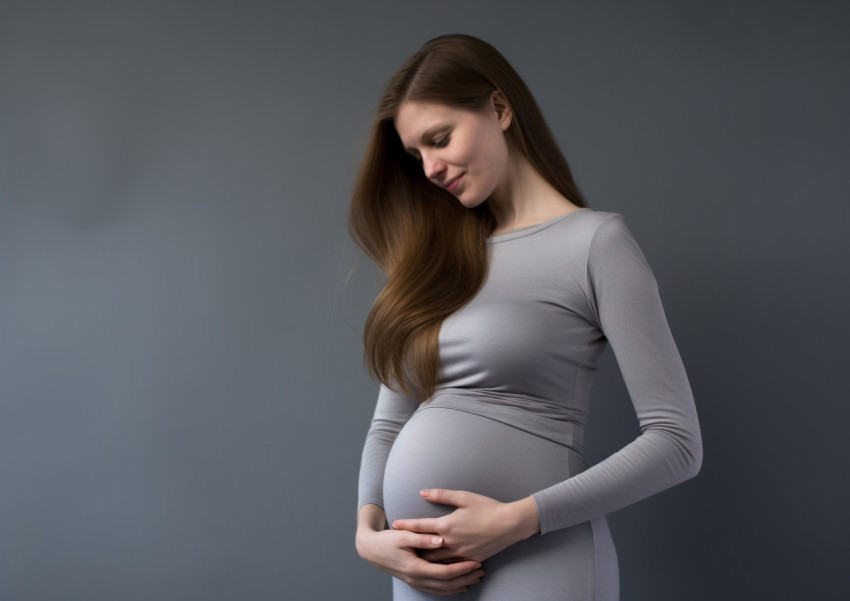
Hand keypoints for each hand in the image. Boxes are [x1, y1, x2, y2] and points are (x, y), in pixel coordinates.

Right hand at [356, 505, 484, 595]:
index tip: (476, 562)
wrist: (370, 550)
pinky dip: (450, 589)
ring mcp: (415, 583)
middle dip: (466, 578)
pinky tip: (460, 585)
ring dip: (460, 585)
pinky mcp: (414, 582)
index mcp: (415, 567)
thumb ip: (423, 537)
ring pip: (442, 590)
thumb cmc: (387, 540)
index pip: (445, 572)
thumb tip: (440, 539)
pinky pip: (436, 590)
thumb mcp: (403, 535)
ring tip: (476, 577)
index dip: (462, 568)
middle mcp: (416, 579)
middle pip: (447, 584)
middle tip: (481, 571)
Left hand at [392, 489, 540, 563]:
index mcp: (448, 525)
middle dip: (412, 546)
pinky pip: (452, 565)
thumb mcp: (464, 497)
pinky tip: (437, 564)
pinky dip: (442, 564)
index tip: (395, 524)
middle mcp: (451, 542)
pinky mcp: (470, 559)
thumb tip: (423, 492)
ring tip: (414, 555)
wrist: (510, 524)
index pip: (420, 526)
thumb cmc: (487, 507)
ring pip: (437, 560)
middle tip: (400, 544)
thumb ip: (441, 495)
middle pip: (424, 548)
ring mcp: (461, 553)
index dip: (406, 525)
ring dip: (425, 557)